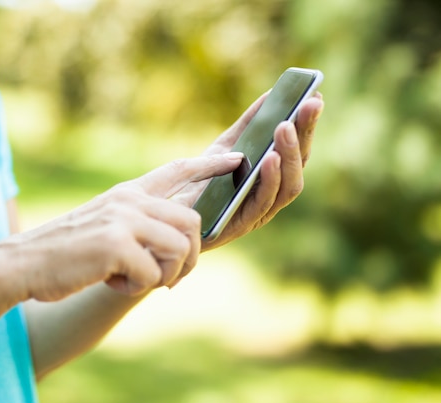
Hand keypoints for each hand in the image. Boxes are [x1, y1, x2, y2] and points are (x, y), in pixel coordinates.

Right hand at [0, 153, 243, 301]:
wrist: (19, 264)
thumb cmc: (63, 253)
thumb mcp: (102, 227)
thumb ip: (137, 226)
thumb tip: (176, 244)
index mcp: (126, 194)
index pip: (175, 170)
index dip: (208, 166)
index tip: (236, 159)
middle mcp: (128, 201)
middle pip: (192, 221)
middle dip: (190, 256)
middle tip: (169, 279)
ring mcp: (122, 220)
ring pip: (180, 247)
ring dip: (165, 275)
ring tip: (135, 282)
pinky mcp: (115, 245)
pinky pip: (153, 273)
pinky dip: (135, 288)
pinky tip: (110, 283)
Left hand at [174, 92, 323, 249]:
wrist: (170, 213)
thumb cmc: (200, 181)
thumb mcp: (224, 147)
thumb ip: (248, 125)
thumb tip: (272, 94)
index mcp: (273, 177)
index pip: (298, 150)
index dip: (308, 125)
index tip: (316, 95)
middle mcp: (272, 195)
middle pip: (298, 165)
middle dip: (305, 133)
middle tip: (310, 103)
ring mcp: (260, 212)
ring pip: (288, 186)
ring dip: (289, 155)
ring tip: (286, 126)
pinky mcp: (242, 225)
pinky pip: (262, 203)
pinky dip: (270, 180)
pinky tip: (270, 158)